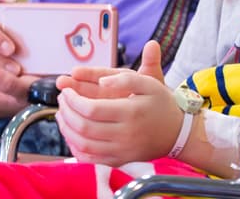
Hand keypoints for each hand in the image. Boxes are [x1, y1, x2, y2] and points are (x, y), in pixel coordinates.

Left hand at [55, 42, 182, 166]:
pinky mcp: (119, 160)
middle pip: (84, 127)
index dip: (73, 100)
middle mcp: (125, 134)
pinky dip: (75, 147)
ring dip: (66, 129)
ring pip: (83, 144)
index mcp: (131, 112)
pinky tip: (71, 133)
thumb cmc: (162, 104)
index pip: (91, 109)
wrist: (177, 133)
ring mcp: (121, 150)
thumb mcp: (150, 83)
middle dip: (66, 112)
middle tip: (62, 99)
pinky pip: (90, 158)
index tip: (67, 90)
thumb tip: (102, 79)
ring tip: (61, 114)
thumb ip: (125, 78)